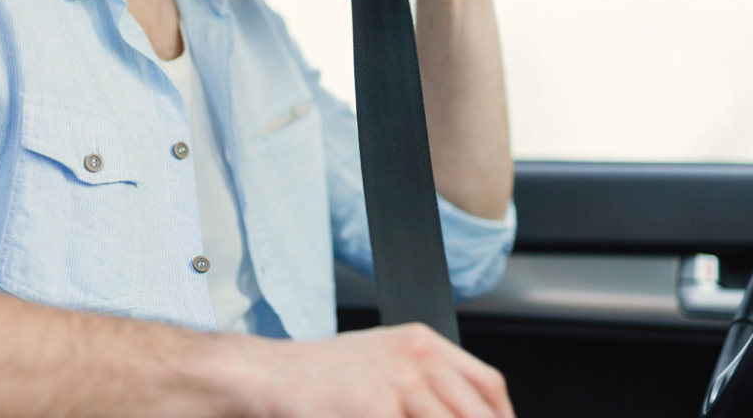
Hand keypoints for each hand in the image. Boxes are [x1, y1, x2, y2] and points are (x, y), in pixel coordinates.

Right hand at [256, 323, 514, 417]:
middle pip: (478, 413)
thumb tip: (456, 411)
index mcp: (422, 342)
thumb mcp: (381, 362)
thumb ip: (423, 383)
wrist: (264, 377)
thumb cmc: (316, 377)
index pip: (488, 385)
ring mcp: (400, 384)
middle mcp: (418, 358)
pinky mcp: (378, 410)